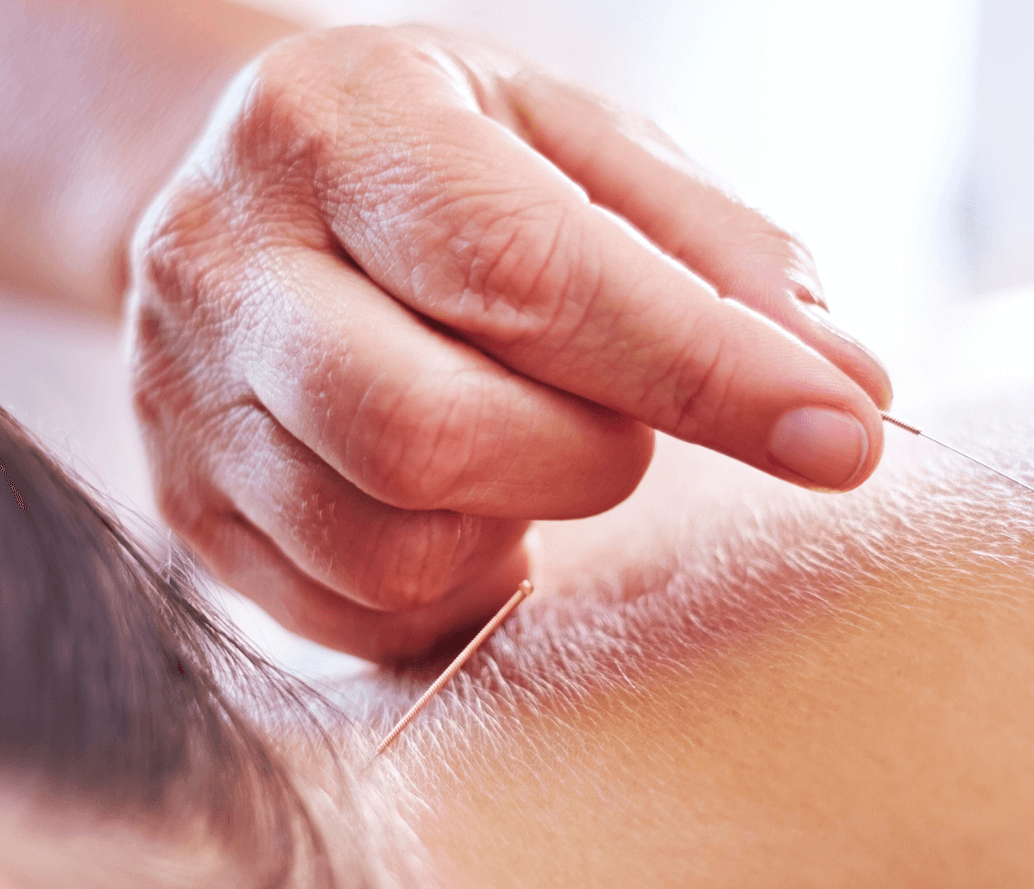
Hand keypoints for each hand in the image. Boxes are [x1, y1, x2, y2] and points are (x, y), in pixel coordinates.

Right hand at [128, 26, 889, 659]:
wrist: (261, 191)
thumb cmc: (456, 165)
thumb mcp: (589, 149)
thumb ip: (723, 255)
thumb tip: (851, 388)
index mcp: (340, 127)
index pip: (528, 270)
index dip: (700, 370)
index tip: (842, 436)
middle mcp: (225, 262)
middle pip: (428, 429)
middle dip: (589, 456)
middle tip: (626, 419)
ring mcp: (182, 400)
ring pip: (389, 546)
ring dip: (522, 520)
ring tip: (532, 437)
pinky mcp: (188, 512)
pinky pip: (355, 617)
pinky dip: (462, 581)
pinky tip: (477, 502)